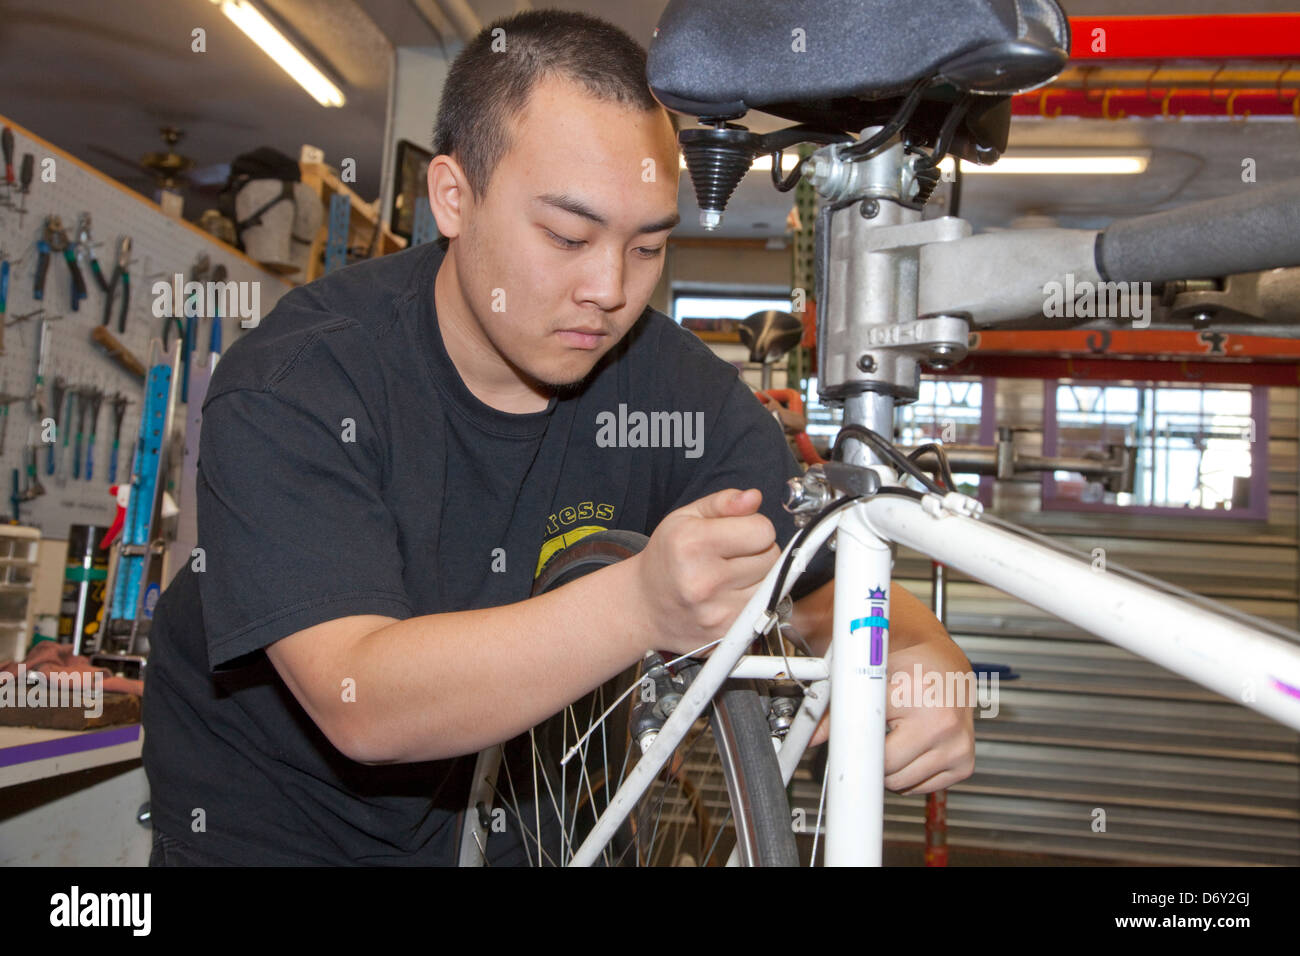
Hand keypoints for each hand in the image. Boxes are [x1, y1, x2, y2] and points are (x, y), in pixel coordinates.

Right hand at [629, 488, 779, 657]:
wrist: (643, 606)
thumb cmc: (666, 558)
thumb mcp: (685, 517)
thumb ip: (723, 502)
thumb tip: (753, 498)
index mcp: (693, 544)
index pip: (763, 530)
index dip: (754, 527)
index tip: (739, 533)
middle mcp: (703, 581)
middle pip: (772, 558)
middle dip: (759, 552)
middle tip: (733, 556)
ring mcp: (716, 613)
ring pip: (772, 586)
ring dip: (759, 579)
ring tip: (731, 576)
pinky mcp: (725, 634)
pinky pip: (761, 611)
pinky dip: (752, 602)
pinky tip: (730, 596)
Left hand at [808, 627, 975, 794]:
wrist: (942, 660)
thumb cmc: (904, 660)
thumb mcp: (866, 673)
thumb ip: (836, 705)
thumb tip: (810, 735)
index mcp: (914, 693)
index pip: (868, 740)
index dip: (850, 748)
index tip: (840, 755)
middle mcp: (941, 722)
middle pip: (885, 769)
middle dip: (869, 755)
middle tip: (871, 731)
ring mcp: (956, 745)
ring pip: (901, 783)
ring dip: (888, 766)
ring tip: (893, 731)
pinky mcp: (964, 762)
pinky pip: (920, 787)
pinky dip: (908, 772)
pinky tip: (910, 742)